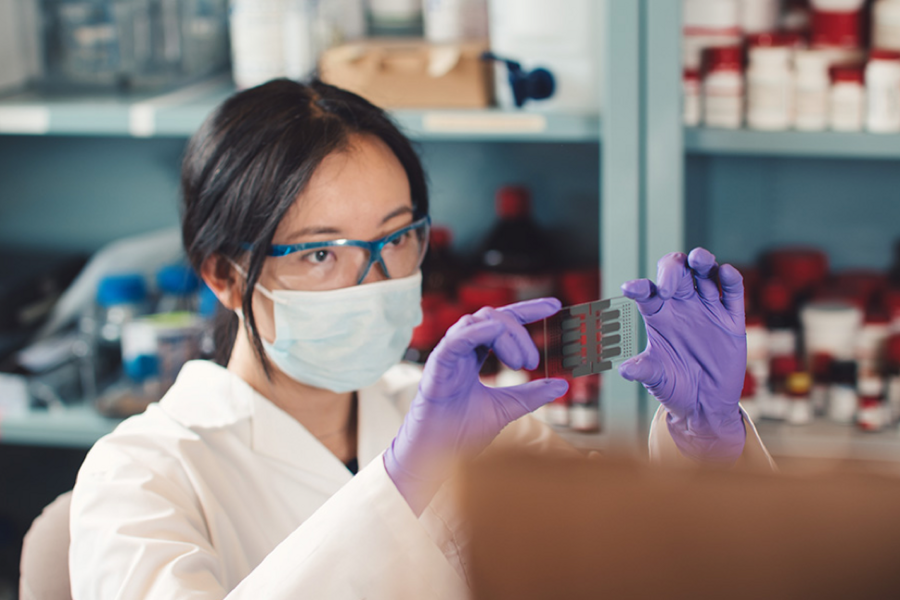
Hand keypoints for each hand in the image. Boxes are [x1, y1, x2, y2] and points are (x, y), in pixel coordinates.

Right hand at [384, 298, 568, 514]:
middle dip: (519, 333)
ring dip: (505, 335)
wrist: (436, 457)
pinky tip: (494, 331)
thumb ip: (532, 394)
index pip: (503, 322)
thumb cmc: (461, 432)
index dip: (529, 310)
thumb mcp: (506, 408)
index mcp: (475, 355)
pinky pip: (455, 340)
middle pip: (493, 317)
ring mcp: (449, 356)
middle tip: (532, 362)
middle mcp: (462, 350)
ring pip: (476, 321)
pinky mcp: (437, 367)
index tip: (556, 306)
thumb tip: (562, 385)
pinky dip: (475, 331)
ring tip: (520, 363)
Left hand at [617, 248, 746, 464]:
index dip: (638, 287)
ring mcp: (708, 309)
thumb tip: (624, 370)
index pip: (646, 292)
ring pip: (705, 274)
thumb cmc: (674, 387)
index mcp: (658, 315)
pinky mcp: (731, 320)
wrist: (705, 404)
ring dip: (702, 261)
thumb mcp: (656, 379)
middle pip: (677, 273)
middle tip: (669, 285)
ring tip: (699, 260)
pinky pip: (732, 292)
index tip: (629, 289)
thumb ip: (644, 369)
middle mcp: (681, 306)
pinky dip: (730, 278)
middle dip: (673, 270)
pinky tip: (725, 273)